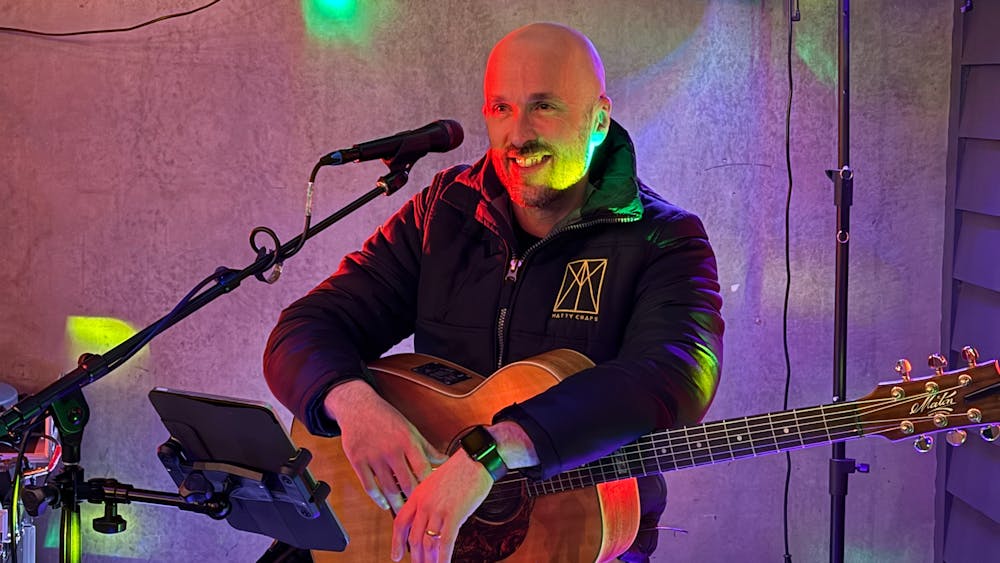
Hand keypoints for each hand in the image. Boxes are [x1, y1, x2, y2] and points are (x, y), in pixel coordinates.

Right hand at [324, 380, 446, 511]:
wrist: (358, 407)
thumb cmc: (387, 418)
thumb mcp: (410, 429)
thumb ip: (427, 447)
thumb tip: (445, 461)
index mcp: (407, 440)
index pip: (423, 469)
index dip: (429, 485)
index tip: (433, 496)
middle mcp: (391, 449)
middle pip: (407, 482)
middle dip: (414, 499)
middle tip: (419, 510)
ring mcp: (373, 456)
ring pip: (388, 488)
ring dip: (397, 503)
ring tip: (403, 511)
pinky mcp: (358, 461)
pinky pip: (369, 486)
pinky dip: (378, 499)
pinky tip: (384, 503)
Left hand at [390, 450, 493, 562]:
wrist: (476, 459)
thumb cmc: (460, 470)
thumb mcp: (435, 482)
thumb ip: (428, 499)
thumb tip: (429, 519)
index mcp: (417, 494)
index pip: (400, 522)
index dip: (396, 542)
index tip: (396, 556)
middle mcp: (424, 503)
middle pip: (413, 538)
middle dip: (415, 557)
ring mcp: (438, 510)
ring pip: (428, 543)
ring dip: (429, 561)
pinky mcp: (454, 514)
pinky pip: (445, 542)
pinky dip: (443, 558)